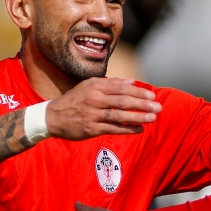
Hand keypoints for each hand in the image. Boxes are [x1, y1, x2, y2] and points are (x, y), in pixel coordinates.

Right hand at [46, 77, 160, 140]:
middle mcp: (94, 99)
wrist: (53, 117)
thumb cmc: (75, 99)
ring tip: (153, 118)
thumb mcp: (89, 86)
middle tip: (158, 107)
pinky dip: (128, 129)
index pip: (121, 88)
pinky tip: (140, 129)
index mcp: (95, 87)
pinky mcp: (91, 129)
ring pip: (120, 115)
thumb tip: (131, 81)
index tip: (152, 95)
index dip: (138, 91)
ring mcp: (93, 115)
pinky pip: (113, 129)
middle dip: (142, 104)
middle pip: (123, 101)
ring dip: (138, 117)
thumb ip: (110, 83)